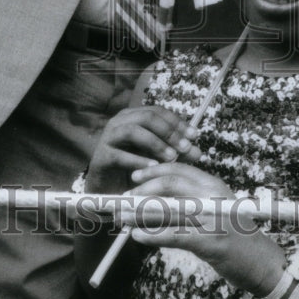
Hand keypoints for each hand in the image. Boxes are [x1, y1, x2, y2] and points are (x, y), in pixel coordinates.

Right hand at [86, 106, 200, 194]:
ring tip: (171, 157)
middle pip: (147, 116)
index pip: (158, 111)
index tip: (194, 135)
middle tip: (185, 147)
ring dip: (155, 143)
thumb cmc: (135, 168)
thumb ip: (176, 153)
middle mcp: (120, 122)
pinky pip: (120, 155)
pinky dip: (138, 160)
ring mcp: (108, 137)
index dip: (177, 122)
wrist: (108, 188)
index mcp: (133, 116)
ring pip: (133, 131)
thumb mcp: (159, 157)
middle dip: (169, 131)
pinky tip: (153, 168)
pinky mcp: (101, 156)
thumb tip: (197, 151)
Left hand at [120, 161, 286, 295]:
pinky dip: (153, 235)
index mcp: (213, 185)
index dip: (153, 172)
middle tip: (123, 201)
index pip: (178, 170)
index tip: (134, 178)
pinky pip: (174, 236)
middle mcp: (213, 197)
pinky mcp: (210, 242)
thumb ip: (189, 203)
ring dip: (140, 214)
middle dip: (142, 192)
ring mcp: (212, 219)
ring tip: (123, 218)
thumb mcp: (214, 210)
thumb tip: (152, 203)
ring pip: (168, 210)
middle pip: (170, 186)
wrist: (262, 262)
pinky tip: (138, 236)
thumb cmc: (235, 237)